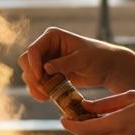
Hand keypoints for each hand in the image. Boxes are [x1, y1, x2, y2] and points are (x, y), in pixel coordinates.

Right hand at [18, 27, 134, 100]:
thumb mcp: (83, 59)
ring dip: (34, 86)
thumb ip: (64, 63)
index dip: (33, 64)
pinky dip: (39, 90)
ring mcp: (47, 60)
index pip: (33, 50)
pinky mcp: (51, 73)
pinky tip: (46, 97)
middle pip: (27, 62)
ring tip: (46, 96)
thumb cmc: (98, 57)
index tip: (40, 77)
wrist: (108, 68)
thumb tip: (46, 68)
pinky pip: (38, 82)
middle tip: (43, 90)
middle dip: (32, 77)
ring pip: (30, 74)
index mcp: (53, 36)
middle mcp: (47, 47)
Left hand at [61, 90, 134, 134]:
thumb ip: (105, 103)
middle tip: (75, 117)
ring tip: (93, 120)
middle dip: (78, 130)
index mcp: (119, 124)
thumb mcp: (131, 96)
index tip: (64, 117)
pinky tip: (111, 127)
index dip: (70, 125)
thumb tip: (84, 106)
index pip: (83, 129)